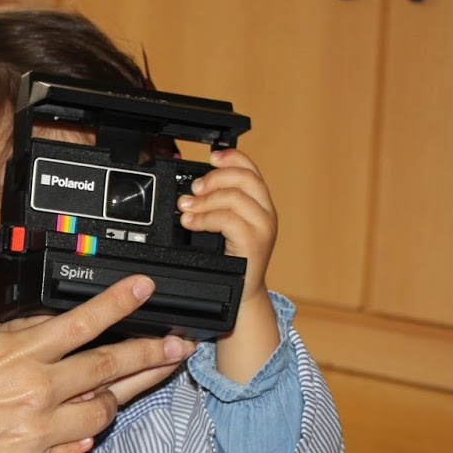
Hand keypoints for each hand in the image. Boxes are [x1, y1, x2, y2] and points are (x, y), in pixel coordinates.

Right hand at [0, 276, 193, 452]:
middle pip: (109, 370)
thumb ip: (16, 337)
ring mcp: (34, 433)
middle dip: (152, 355)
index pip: (83, 321)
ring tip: (97, 407)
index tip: (147, 288)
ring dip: (104, 412)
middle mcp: (34, 390)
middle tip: (180, 348)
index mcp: (19, 354)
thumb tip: (51, 325)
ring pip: (101, 421)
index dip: (120, 302)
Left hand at [177, 148, 276, 304]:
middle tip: (193, 190)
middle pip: (245, 178)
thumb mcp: (225, 228)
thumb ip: (217, 206)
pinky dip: (206, 218)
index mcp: (260, 204)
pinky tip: (192, 223)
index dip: (232, 158)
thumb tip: (193, 189)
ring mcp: (263, 228)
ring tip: (186, 209)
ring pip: (236, 197)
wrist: (242, 295)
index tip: (211, 157)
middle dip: (214, 178)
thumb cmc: (231, 262)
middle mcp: (266, 213)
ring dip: (205, 200)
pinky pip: (229, 220)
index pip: (252, 170)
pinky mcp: (254, 244)